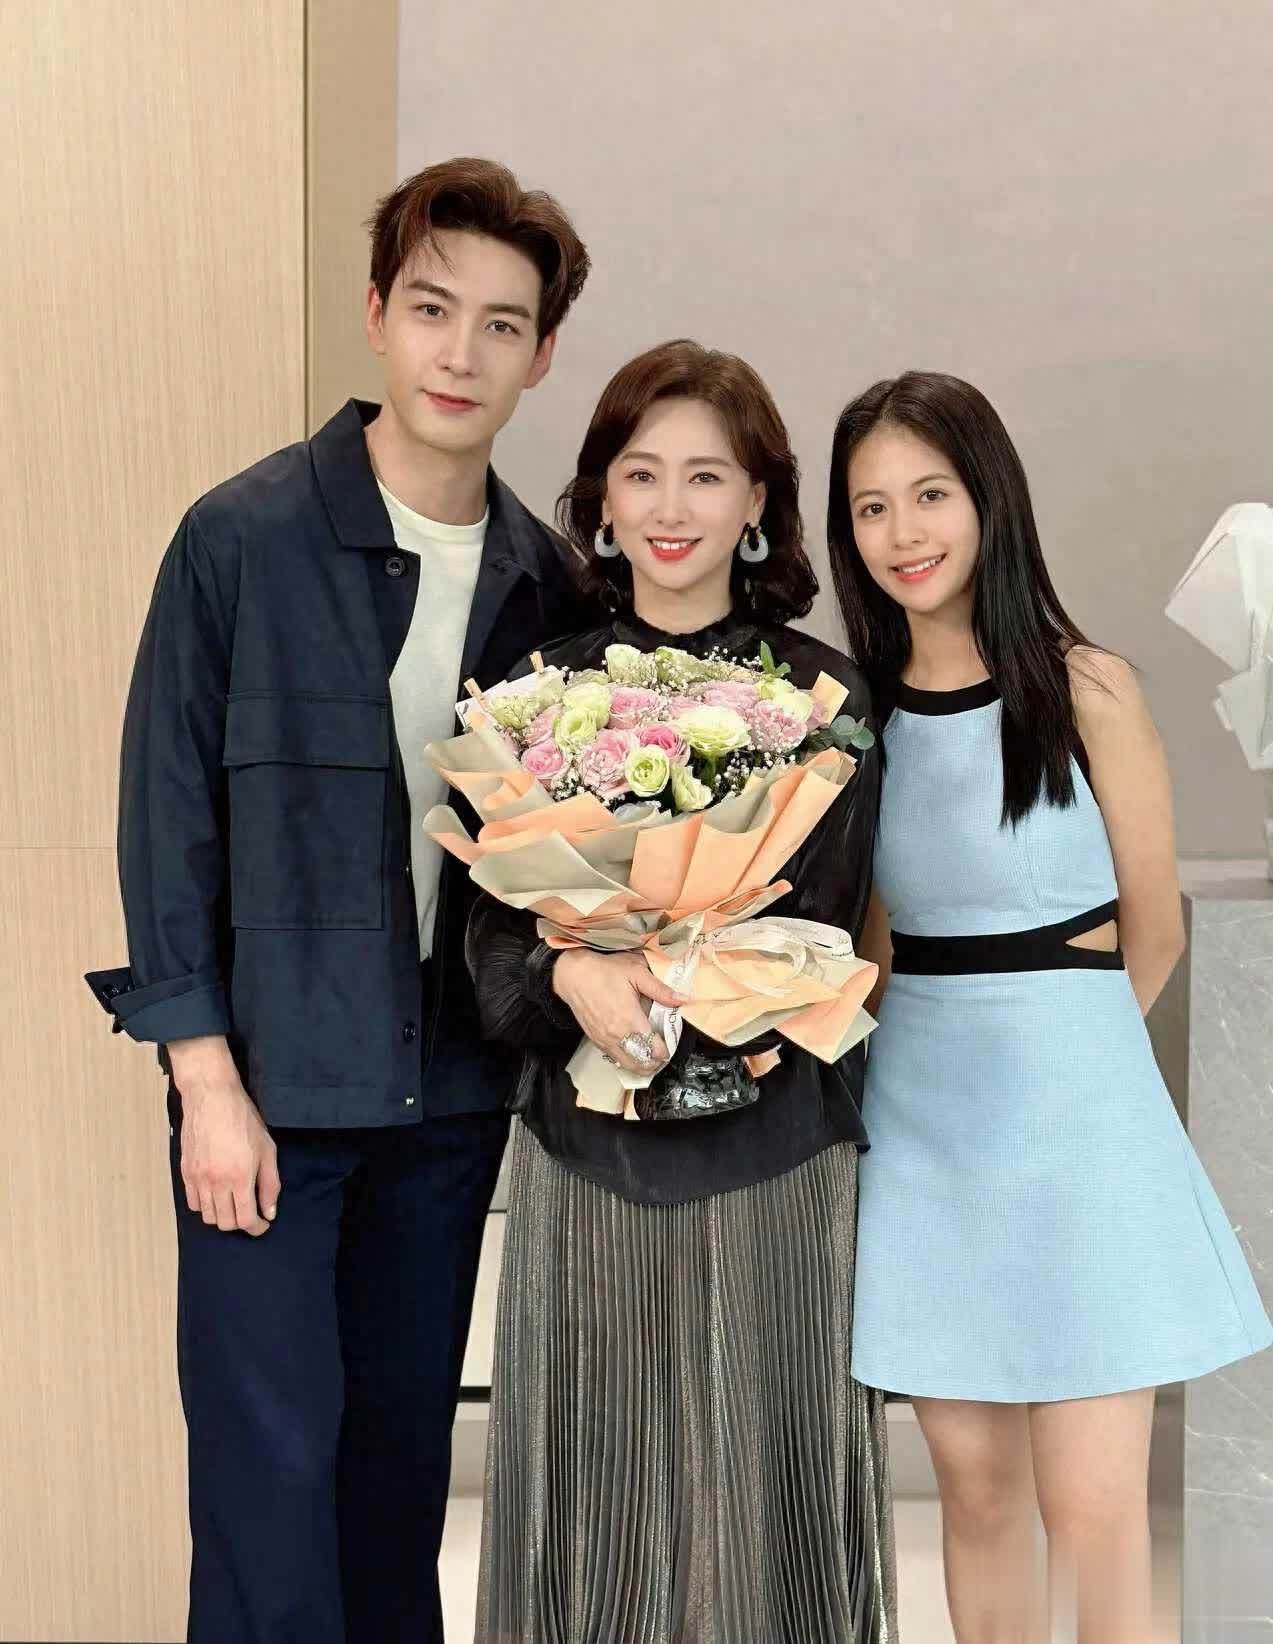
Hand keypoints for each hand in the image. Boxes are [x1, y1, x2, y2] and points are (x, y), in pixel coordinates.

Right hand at [168, 1036, 279, 1236]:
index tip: (263, 1225)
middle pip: (225, 1223)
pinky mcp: (185, 1172)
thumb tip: (269, 1212)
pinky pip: (193, 1203)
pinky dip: (205, 1205)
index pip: (245, 1220)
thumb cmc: (243, 1119)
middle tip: (249, 1212)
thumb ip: (270, 1184)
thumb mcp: (268, 1150)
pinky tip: (216, 1194)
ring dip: (222, 1216)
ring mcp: (198, 1178)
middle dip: (240, 1223)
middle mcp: (216, 1182)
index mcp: (240, 1177)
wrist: (212, 1098)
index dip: (257, 1228)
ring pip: (207, 1216)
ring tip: (233, 1203)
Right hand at [551, 950, 686, 1073]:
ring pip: (628, 1065)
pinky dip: (627, 1059)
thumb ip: (661, 989)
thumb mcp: (636, 972)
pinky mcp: (596, 1040)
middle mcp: (617, 1035)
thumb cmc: (604, 971)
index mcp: (630, 1020)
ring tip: (650, 1055)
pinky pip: (615, 1058)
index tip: (670, 1043)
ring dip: (642, 1064)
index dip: (666, 1050)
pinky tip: (632, 1050)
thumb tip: (684, 999)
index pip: (654, 1049)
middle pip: (642, 1063)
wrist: (573, 975)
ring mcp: (605, 1040)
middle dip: (656, 1062)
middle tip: (663, 1052)